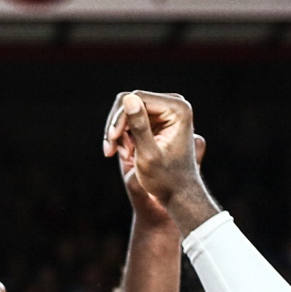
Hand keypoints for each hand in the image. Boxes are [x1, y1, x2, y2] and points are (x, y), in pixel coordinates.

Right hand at [101, 91, 206, 212]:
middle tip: (112, 150)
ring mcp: (166, 110)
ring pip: (126, 110)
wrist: (178, 193)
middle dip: (118, 126)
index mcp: (178, 109)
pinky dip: (123, 135)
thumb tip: (128, 98)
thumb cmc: (165, 179)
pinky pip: (130, 118)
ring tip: (124, 155)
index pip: (137, 99)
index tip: (113, 142)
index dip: (120, 119)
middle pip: (130, 101)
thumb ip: (139, 126)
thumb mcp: (148, 154)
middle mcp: (174, 104)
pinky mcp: (157, 118)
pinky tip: (127, 153)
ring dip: (119, 133)